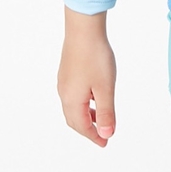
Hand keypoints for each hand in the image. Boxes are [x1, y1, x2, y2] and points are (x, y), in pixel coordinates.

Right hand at [57, 7, 116, 146]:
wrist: (84, 28)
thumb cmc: (95, 56)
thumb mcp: (105, 88)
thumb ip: (106, 112)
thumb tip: (106, 134)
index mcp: (72, 100)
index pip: (82, 126)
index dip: (94, 136)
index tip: (105, 142)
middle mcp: (64, 93)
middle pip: (74, 119)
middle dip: (88, 128)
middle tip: (102, 134)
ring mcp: (64, 81)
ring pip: (73, 106)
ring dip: (86, 115)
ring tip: (101, 116)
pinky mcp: (67, 71)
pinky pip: (73, 94)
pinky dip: (83, 102)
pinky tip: (94, 95)